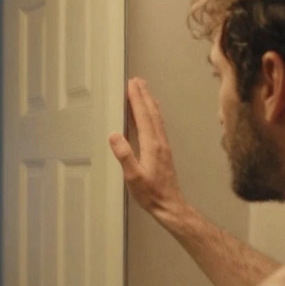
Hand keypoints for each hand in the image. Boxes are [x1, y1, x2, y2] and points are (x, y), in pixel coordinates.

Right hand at [108, 78, 187, 223]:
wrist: (170, 205)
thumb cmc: (151, 193)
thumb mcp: (133, 177)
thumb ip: (124, 156)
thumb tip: (114, 135)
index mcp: (151, 145)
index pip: (143, 116)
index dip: (137, 100)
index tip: (131, 84)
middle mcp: (159, 141)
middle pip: (151, 113)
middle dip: (144, 95)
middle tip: (137, 80)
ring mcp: (163, 145)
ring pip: (156, 118)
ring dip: (150, 102)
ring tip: (144, 90)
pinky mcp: (164, 151)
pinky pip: (158, 125)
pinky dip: (154, 114)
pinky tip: (153, 114)